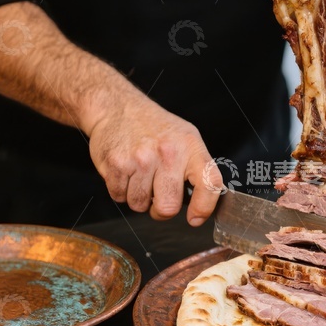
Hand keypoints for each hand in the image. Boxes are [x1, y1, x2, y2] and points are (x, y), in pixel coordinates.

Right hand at [86, 93, 221, 225]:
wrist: (118, 107)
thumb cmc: (155, 128)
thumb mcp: (186, 139)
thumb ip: (197, 169)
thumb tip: (204, 204)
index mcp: (190, 147)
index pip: (208, 183)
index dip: (204, 207)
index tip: (195, 218)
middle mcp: (168, 152)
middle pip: (168, 207)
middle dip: (161, 209)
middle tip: (158, 196)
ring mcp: (140, 158)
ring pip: (139, 205)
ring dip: (138, 198)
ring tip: (140, 175)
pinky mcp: (116, 164)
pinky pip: (119, 197)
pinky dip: (121, 191)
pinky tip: (125, 171)